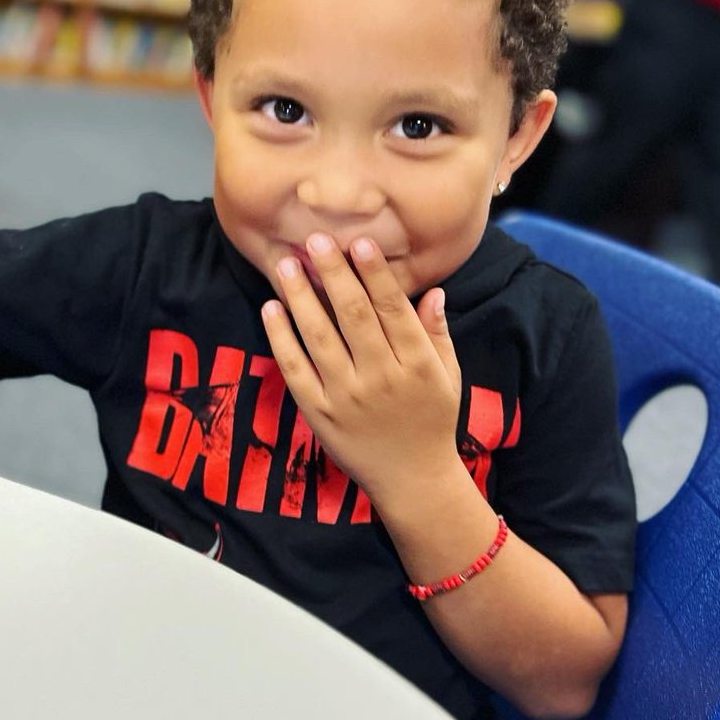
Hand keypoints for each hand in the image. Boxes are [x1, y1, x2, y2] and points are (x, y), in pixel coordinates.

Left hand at [261, 233, 461, 504]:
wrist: (413, 480)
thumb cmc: (432, 421)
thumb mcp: (448, 376)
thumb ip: (437, 333)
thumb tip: (432, 290)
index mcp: (416, 364)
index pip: (392, 309)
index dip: (375, 274)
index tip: (359, 243)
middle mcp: (380, 377)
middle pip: (353, 316)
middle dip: (334, 274)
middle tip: (315, 239)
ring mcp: (346, 396)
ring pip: (320, 337)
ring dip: (301, 298)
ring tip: (287, 265)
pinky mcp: (319, 412)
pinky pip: (296, 369)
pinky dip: (281, 338)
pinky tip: (271, 309)